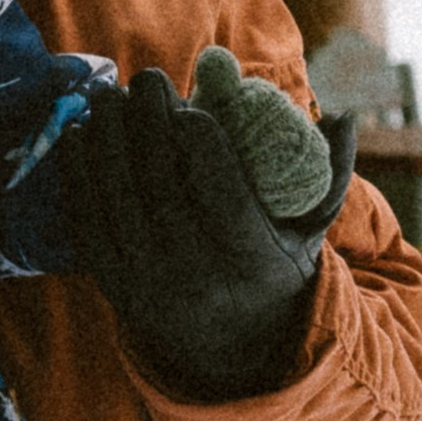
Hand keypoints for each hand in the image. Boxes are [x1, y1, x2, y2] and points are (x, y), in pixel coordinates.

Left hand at [59, 67, 355, 403]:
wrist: (229, 340)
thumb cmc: (272, 260)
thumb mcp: (307, 229)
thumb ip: (327, 172)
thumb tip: (343, 117)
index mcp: (253, 262)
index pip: (225, 203)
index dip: (206, 152)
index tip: (194, 109)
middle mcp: (196, 279)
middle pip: (163, 192)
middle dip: (150, 127)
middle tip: (147, 80)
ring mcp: (147, 283)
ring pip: (118, 201)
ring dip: (109, 140)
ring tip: (110, 96)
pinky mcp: (110, 281)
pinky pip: (85, 222)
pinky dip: (77, 174)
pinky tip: (81, 133)